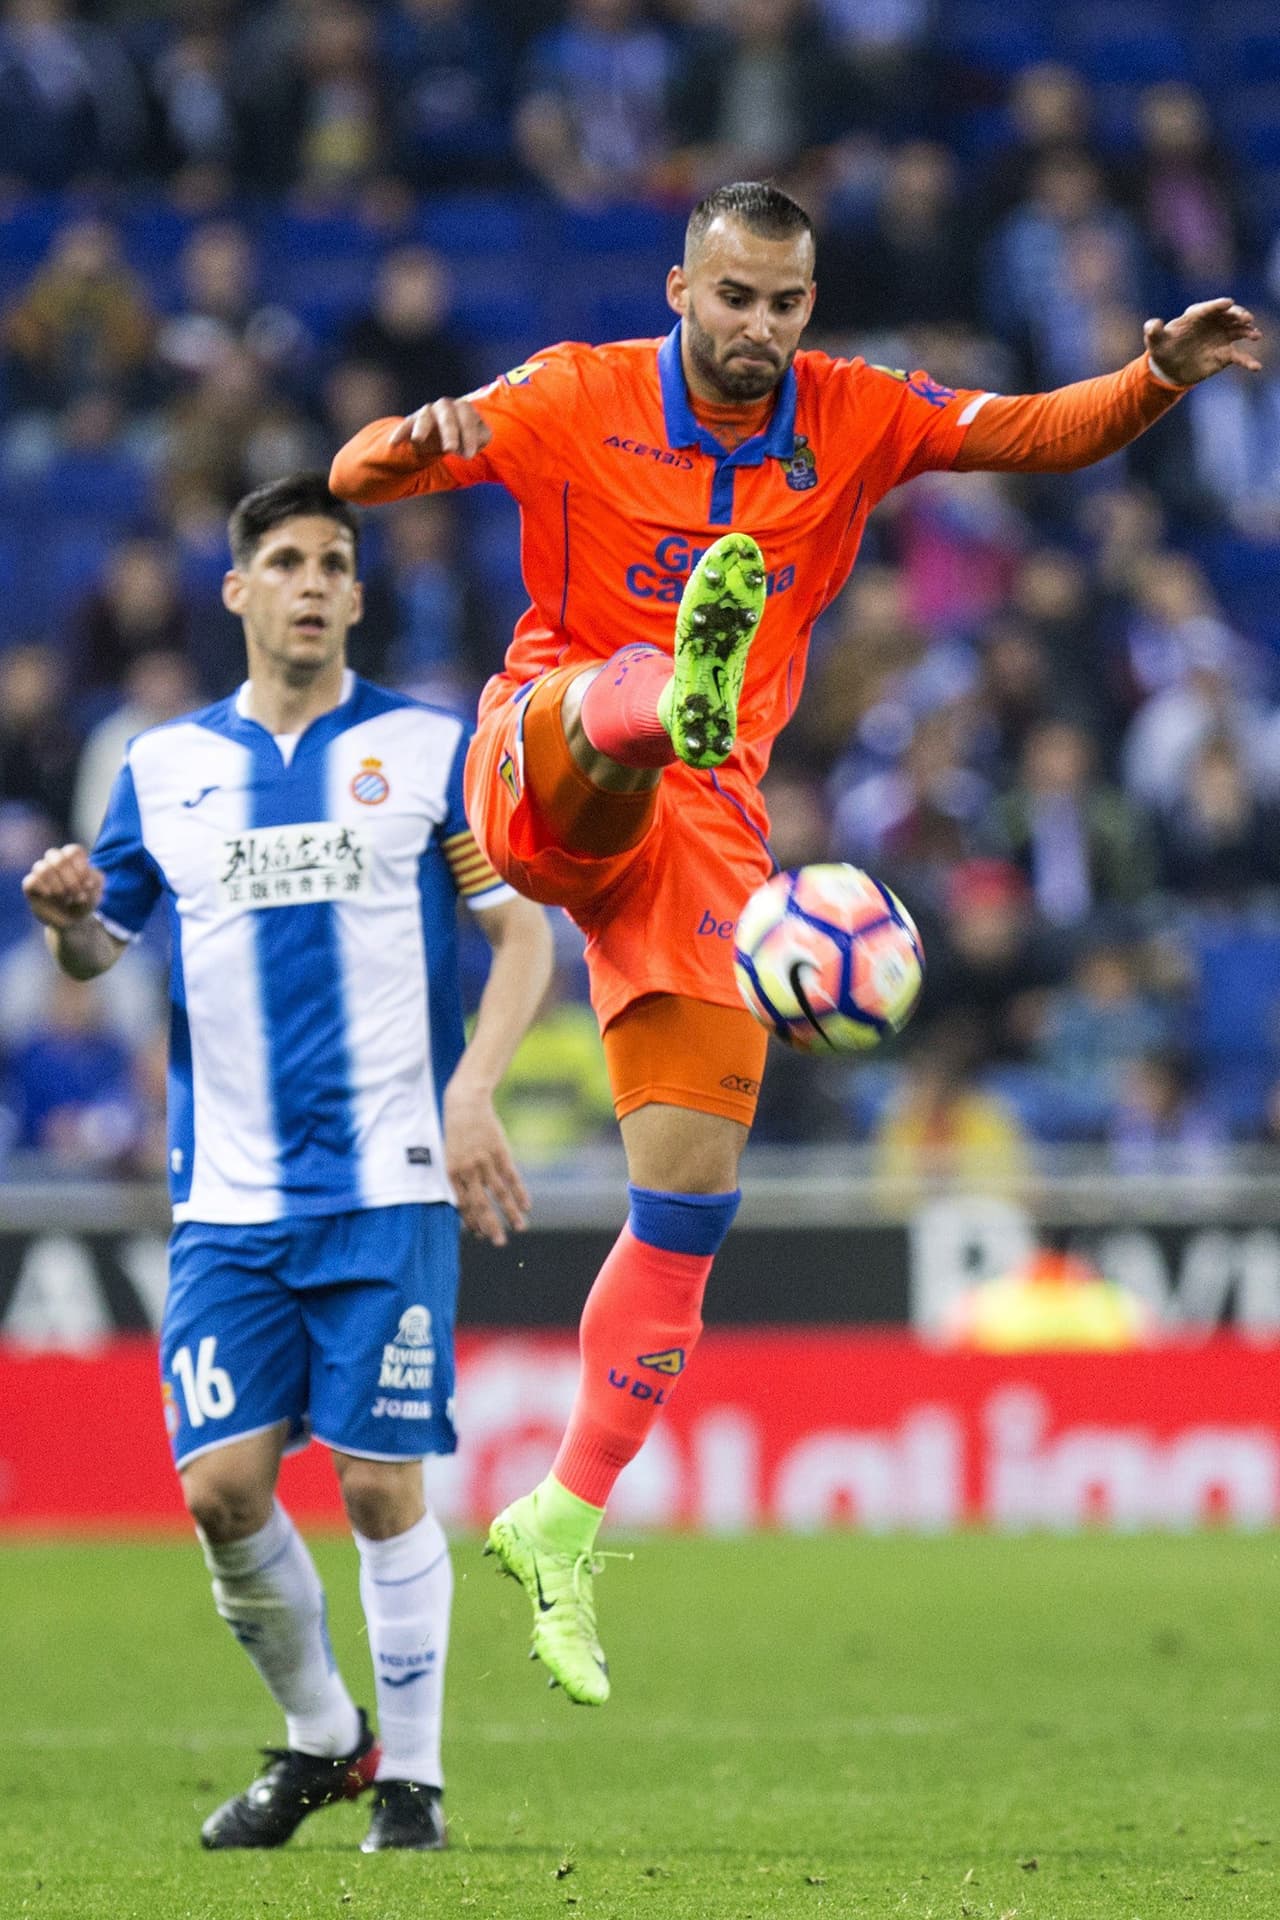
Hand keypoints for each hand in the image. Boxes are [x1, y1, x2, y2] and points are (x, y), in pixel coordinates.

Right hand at [22, 843, 103, 929]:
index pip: (73, 851)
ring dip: (57, 886)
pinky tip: (50, 896)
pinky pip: (30, 881)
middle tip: (77, 894)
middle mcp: (54, 861)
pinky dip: (43, 889)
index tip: (88, 885)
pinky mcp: (30, 886)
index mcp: (72, 858)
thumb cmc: (85, 899)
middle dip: (70, 878)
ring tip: (67, 899)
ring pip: (41, 867)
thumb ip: (96, 880)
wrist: (72, 919)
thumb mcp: (97, 890)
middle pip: (55, 855)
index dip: (81, 868)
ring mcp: (41, 872)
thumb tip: (87, 881)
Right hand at [387, 396, 490, 460]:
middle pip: (447, 415)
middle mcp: (445, 406)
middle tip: (450, 449)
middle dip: (449, 431)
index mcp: (463, 408)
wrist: (442, 435)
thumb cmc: (464, 436)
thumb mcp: (478, 439)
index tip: (469, 456)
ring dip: (422, 427)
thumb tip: (476, 442)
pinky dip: (400, 433)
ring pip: (425, 416)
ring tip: (418, 439)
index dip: (469, 435)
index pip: (467, 417)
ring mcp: (428, 412)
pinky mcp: (413, 421)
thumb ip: (482, 438)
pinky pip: (406, 425)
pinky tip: (394, 443)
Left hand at [443, 1073, 529, 1247]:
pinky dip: (520, 1192)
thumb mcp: (451, 1155)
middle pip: (481, 1204)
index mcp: (453, 1173)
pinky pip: (511, 1177)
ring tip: (520, 1228)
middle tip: (499, 1243)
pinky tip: (527, 1206)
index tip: (480, 1236)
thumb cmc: (457, 1131)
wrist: (466, 1103)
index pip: (464, 1205)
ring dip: (510, 1213)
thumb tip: (466, 1201)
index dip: (473, 1222)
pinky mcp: (500, 1152)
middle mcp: (468, 1170)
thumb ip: (459, 1178)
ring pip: (499, 1193)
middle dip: (490, 1226)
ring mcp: (485, 1161)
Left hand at [1144, 299, 1261, 385]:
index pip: (1209, 308)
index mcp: (1196, 315)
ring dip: (1248, 332)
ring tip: (1254, 335)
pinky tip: (1256, 366)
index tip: (1228, 303)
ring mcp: (1221, 338)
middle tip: (1246, 318)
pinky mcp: (1225, 355)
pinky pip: (1239, 357)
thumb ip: (1153, 330)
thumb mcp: (1155, 340)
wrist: (1169, 367)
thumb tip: (1152, 324)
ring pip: (1238, 332)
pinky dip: (1248, 361)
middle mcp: (1213, 323)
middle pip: (1229, 316)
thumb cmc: (1163, 349)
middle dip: (1238, 315)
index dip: (1218, 305)